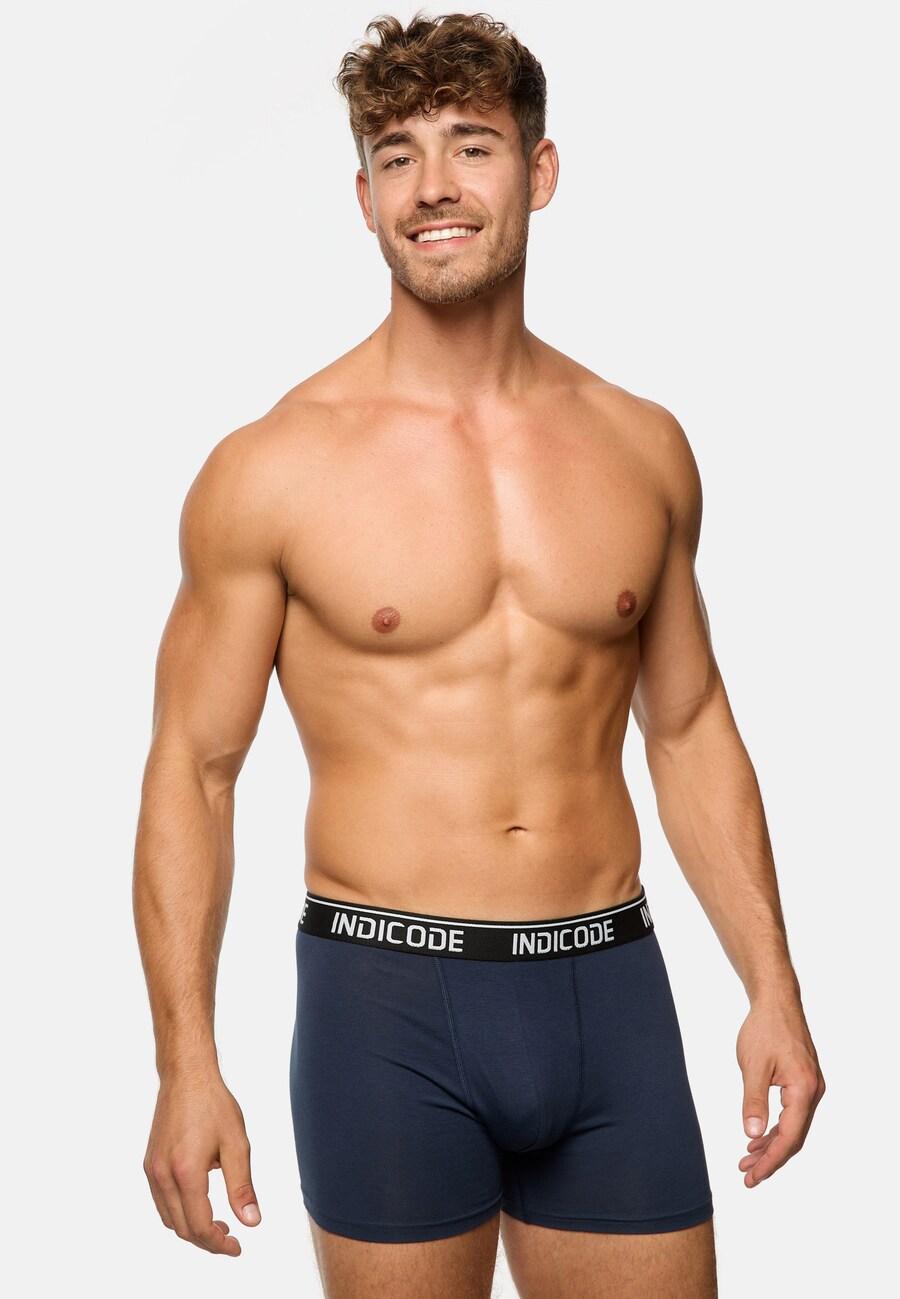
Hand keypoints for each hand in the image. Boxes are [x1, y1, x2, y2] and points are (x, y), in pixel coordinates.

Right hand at [143, 1071, 261, 1255]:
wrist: (187, 1076)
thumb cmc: (213, 1104)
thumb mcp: (237, 1144)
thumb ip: (242, 1186)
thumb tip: (251, 1221)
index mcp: (186, 1171)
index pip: (199, 1226)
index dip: (219, 1243)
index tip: (237, 1246)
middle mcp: (163, 1175)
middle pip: (182, 1228)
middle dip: (207, 1240)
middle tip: (231, 1238)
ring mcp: (152, 1170)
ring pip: (169, 1218)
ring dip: (191, 1228)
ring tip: (218, 1222)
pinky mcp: (150, 1163)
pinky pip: (161, 1201)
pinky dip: (179, 1212)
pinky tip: (200, 1202)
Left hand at [735, 996, 824, 1186]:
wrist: (777, 1002)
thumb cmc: (764, 1029)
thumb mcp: (752, 1066)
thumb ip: (753, 1101)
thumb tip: (752, 1134)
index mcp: (803, 1089)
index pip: (789, 1137)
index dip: (770, 1161)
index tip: (752, 1177)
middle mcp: (813, 1091)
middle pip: (793, 1137)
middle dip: (770, 1158)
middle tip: (746, 1174)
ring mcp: (811, 1087)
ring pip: (793, 1126)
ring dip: (771, 1144)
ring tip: (748, 1159)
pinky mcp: (803, 1082)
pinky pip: (792, 1113)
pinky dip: (776, 1127)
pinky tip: (759, 1136)